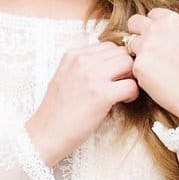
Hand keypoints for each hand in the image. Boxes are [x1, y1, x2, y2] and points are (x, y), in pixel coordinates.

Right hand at [26, 36, 141, 167]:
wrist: (46, 133)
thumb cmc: (57, 110)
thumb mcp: (65, 77)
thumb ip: (84, 66)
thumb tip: (111, 64)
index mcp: (73, 55)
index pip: (108, 46)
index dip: (116, 61)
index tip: (114, 75)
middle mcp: (82, 61)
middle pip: (121, 53)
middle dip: (126, 68)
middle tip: (122, 84)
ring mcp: (92, 77)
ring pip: (129, 64)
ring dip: (131, 78)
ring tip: (122, 92)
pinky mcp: (101, 95)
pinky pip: (131, 85)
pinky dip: (132, 94)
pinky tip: (123, 101)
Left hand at [120, 7, 178, 126]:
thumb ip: (169, 33)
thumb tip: (151, 32)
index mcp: (172, 20)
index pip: (151, 14)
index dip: (153, 26)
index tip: (159, 38)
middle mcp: (157, 29)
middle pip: (134, 22)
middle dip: (137, 33)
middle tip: (148, 50)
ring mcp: (146, 46)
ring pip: (130, 45)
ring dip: (138, 54)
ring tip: (158, 68)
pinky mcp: (138, 65)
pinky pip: (132, 65)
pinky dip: (141, 73)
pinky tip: (157, 80)